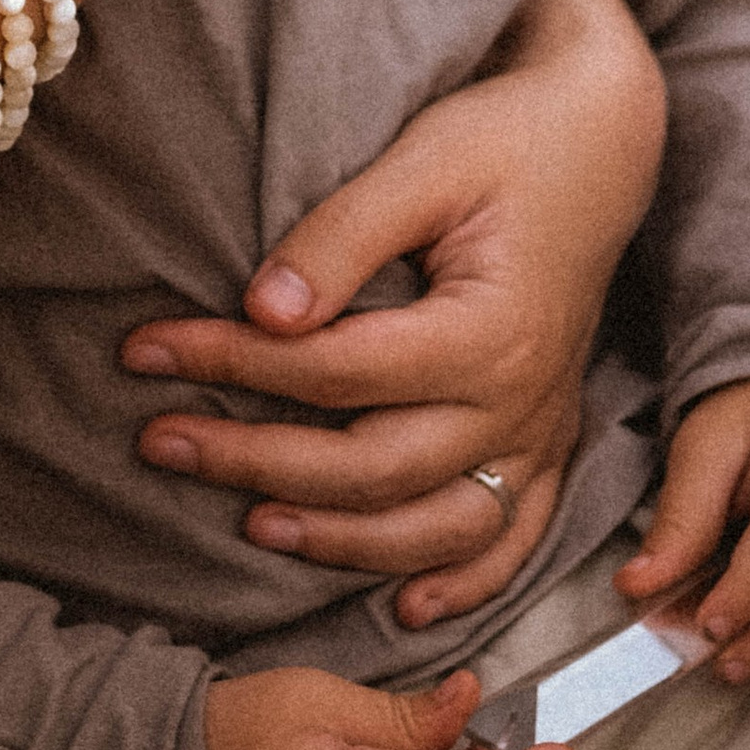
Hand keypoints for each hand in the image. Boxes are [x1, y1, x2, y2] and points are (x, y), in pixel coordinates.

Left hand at [122, 0, 664, 625]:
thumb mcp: (424, 162)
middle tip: (158, 441)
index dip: (233, 364)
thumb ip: (342, 236)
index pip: (336, 371)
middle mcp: (521, 401)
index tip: (147, 349)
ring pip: (437, 526)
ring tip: (252, 525)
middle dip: (255, 461)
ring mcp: (540, 431)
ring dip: (341, 541)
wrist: (601, 143)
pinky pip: (514, 539)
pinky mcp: (551, 441)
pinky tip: (405, 607)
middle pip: (373, 465)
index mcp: (488, 332)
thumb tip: (264, 312)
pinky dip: (462, 583)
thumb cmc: (504, 142)